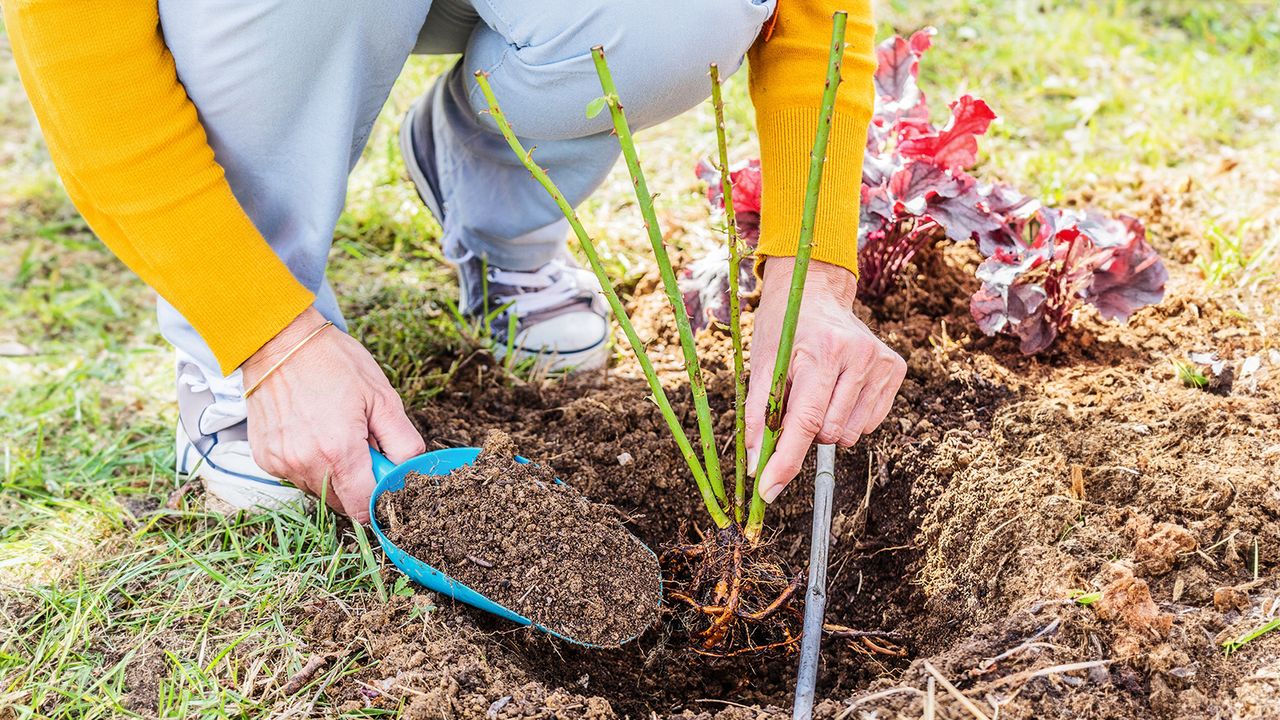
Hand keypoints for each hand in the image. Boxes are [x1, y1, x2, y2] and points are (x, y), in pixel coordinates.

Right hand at [242, 307, 424, 521]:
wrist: (280, 341)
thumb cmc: (334, 363)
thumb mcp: (383, 397)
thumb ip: (402, 442)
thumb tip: (410, 472)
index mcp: (339, 451)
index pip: (363, 507)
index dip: (379, 498)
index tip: (384, 480)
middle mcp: (306, 464)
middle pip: (341, 502)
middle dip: (357, 483)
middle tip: (361, 444)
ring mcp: (281, 462)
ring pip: (318, 490)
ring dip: (332, 474)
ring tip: (333, 433)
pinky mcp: (265, 458)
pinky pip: (295, 476)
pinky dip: (308, 463)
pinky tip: (311, 432)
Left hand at [745, 257, 905, 503]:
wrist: (817, 292)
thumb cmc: (784, 328)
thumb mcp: (761, 363)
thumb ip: (757, 415)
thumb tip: (755, 464)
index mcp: (822, 350)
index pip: (805, 421)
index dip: (785, 461)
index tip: (768, 491)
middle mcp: (858, 355)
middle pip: (827, 433)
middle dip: (805, 432)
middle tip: (796, 401)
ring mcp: (881, 362)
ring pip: (850, 434)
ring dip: (827, 426)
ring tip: (818, 391)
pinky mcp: (896, 369)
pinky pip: (869, 424)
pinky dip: (848, 418)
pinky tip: (840, 390)